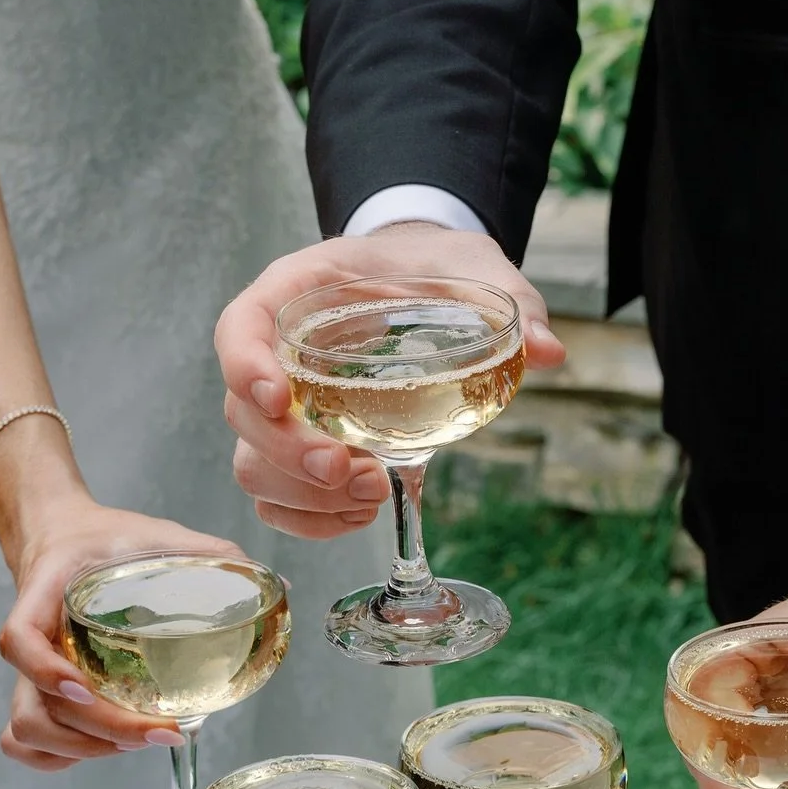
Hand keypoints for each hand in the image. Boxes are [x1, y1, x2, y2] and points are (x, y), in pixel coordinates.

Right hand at [0, 495, 242, 770]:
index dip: (43, 670)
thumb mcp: (157, 535)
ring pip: (27, 731)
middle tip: (160, 731)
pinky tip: (105, 749)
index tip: (85, 686)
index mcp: (46, 592)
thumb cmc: (108, 539)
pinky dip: (58, 757)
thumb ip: (213, 555)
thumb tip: (280, 585)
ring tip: (139, 742)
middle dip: (100, 730)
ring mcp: (31, 672)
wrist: (64, 534)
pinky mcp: (38, 692)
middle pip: (35, 707)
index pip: (17, 639)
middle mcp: (34, 639)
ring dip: (82, 749)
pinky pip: (26, 741)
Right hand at [213, 224, 565, 540]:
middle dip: (291, 455)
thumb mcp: (476, 269)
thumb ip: (512, 304)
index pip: (238, 329)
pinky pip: (277, 498)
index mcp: (295, 294)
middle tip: (353, 471)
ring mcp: (281, 409)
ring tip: (373, 494)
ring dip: (306, 495)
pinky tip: (361, 515)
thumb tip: (549, 352)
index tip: (277, 398)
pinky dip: (311, 518)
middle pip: (242, 415)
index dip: (244, 366)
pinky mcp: (299, 451)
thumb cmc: (435, 271)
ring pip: (253, 465)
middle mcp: (275, 354)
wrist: (425, 282)